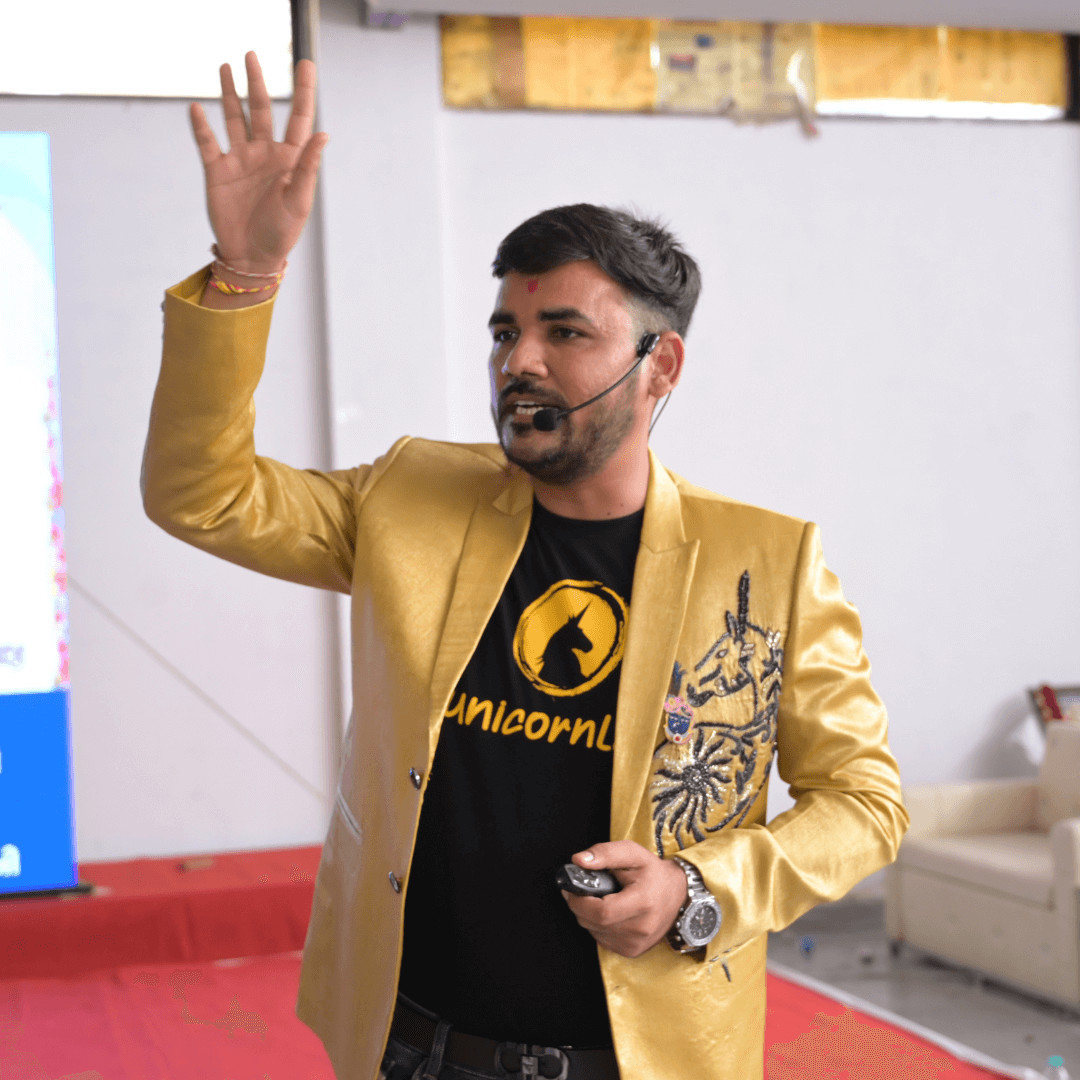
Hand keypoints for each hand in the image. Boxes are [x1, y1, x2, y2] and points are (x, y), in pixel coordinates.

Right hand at [189, 51, 327, 274]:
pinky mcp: (217, 171)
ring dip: (230, 93)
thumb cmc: (281, 233)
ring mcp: (240, 160)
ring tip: (226, 66)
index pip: (299, 118)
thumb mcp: (298, 200)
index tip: (306, 63)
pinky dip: (201, 126)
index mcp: (290, 159)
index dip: (303, 91)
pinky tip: (198, 108)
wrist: (251, 257)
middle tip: (252, 54)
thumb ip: (307, 166)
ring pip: (234, 118)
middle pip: (262, 109)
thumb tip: (323, 134)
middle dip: (257, 82)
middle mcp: (265, 154)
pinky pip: (207, 142)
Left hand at [561, 841, 687, 958]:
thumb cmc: (653, 872)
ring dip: (588, 916)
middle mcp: (641, 928)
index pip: (601, 911)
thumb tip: (579, 860)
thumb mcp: (632, 853)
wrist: (677, 894)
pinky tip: (609, 912)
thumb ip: (605, 853)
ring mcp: (636, 943)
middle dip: (579, 906)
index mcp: (642, 902)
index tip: (571, 888)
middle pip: (593, 923)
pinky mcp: (632, 951)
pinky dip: (598, 926)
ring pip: (594, 932)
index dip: (579, 901)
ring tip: (600, 899)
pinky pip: (602, 940)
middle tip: (581, 890)